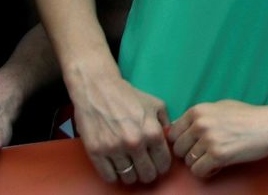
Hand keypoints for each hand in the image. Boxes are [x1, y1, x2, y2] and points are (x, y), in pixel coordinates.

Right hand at [67, 68, 169, 184]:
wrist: (98, 90)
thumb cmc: (129, 96)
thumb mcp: (156, 105)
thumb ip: (167, 123)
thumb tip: (171, 140)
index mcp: (153, 132)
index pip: (163, 163)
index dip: (162, 167)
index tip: (158, 166)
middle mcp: (135, 143)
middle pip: (147, 174)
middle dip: (148, 173)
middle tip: (145, 169)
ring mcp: (114, 149)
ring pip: (128, 178)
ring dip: (131, 176)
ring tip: (130, 168)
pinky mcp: (96, 152)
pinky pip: (108, 176)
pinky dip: (114, 176)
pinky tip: (116, 168)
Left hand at [168, 101, 267, 178]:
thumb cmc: (247, 116)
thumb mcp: (220, 107)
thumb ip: (197, 116)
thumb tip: (173, 128)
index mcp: (198, 111)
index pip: (173, 134)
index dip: (184, 141)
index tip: (196, 143)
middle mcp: (200, 124)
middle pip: (178, 149)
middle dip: (191, 153)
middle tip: (208, 151)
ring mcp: (209, 139)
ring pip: (188, 162)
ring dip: (201, 162)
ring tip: (217, 155)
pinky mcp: (218, 155)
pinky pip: (198, 171)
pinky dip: (208, 171)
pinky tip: (220, 163)